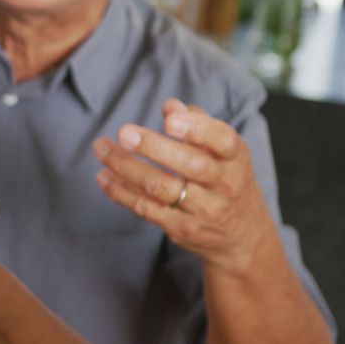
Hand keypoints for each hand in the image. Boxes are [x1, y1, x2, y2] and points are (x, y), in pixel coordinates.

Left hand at [93, 98, 277, 274]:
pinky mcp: (182, 228)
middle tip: (124, 133)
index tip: (168, 121)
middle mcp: (224, 184)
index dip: (197, 129)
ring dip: (126, 167)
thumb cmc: (225, 180)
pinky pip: (147, 208)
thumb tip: (170, 106)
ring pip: (161, 187)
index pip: (222, 140)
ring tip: (101, 148)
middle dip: (154, 147)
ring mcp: (203, 209)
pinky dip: (121, 192)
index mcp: (235, 158)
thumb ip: (199, 124)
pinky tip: (103, 177)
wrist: (243, 237)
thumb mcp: (223, 152)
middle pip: (190, 164)